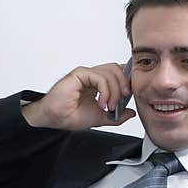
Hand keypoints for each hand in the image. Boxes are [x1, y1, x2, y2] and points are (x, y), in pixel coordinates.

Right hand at [22, 63, 136, 130]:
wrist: (56, 119)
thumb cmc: (70, 116)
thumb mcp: (101, 118)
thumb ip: (117, 116)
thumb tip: (131, 113)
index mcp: (97, 84)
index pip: (118, 73)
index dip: (126, 81)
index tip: (129, 96)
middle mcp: (92, 76)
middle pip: (117, 69)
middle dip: (124, 84)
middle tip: (122, 100)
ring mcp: (86, 74)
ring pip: (111, 72)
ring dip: (114, 91)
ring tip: (109, 106)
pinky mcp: (80, 74)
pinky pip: (99, 77)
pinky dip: (105, 91)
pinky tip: (101, 102)